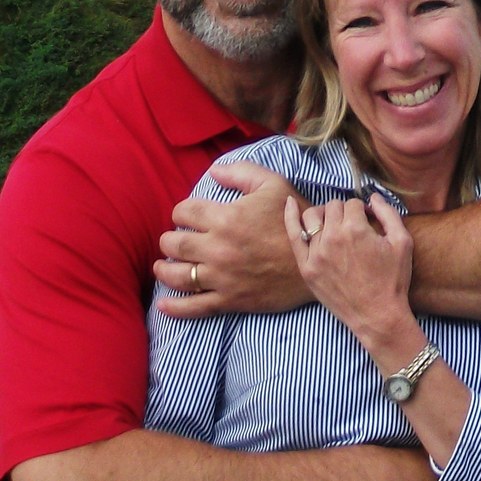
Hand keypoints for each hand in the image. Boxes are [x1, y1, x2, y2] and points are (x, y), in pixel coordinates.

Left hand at [156, 161, 313, 317]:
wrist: (318, 258)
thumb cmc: (295, 219)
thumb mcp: (274, 184)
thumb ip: (241, 173)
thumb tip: (213, 172)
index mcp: (226, 218)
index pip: (183, 212)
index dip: (181, 211)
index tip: (188, 214)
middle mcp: (217, 248)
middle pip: (174, 244)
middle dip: (169, 240)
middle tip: (174, 240)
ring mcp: (222, 277)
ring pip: (177, 276)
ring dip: (164, 269)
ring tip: (163, 265)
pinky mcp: (229, 299)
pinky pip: (194, 307)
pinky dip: (174, 309)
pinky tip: (163, 305)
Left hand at [285, 192, 419, 357]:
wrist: (377, 316)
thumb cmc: (393, 280)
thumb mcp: (402, 242)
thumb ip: (388, 213)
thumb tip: (372, 197)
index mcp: (356, 229)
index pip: (353, 204)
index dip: (363, 211)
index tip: (368, 222)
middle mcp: (332, 238)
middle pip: (333, 207)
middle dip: (344, 212)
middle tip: (353, 226)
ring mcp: (316, 254)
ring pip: (312, 216)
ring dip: (323, 214)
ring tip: (332, 223)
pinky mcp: (307, 268)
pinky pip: (294, 235)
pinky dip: (290, 216)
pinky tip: (289, 203)